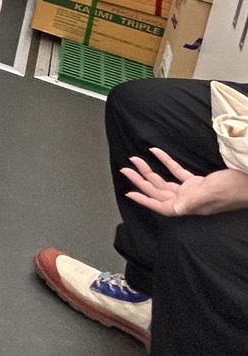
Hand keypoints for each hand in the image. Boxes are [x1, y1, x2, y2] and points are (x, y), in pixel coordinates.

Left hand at [122, 147, 247, 216]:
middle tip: (125, 169)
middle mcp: (188, 200)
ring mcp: (192, 192)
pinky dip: (167, 162)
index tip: (129, 192)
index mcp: (190, 206)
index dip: (145, 200)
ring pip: (165, 182)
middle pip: (159, 192)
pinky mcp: (198, 183)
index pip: (162, 205)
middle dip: (141, 181)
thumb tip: (175, 209)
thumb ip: (192, 200)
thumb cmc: (235, 189)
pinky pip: (177, 172)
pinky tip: (156, 151)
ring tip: (135, 159)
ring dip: (150, 171)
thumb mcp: (211, 192)